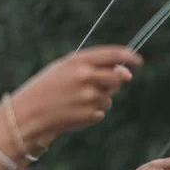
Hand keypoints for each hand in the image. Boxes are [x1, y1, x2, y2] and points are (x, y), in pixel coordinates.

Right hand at [10, 46, 141, 144]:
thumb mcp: (66, 69)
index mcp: (79, 61)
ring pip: (109, 97)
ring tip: (77, 99)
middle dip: (114, 82)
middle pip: (117, 78)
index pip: (113, 55)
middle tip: (96, 84)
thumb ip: (97, 67)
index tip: (138, 61)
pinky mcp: (90, 115)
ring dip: (99, 98)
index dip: (129, 57)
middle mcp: (86, 77)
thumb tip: (128, 75)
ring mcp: (89, 97)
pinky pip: (101, 112)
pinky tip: (75, 110)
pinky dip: (93, 111)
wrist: (30, 112)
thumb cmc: (50, 87)